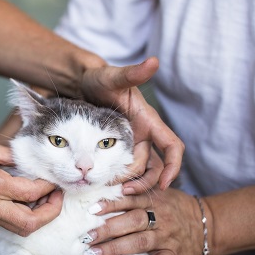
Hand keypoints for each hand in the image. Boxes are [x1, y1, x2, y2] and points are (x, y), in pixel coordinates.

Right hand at [0, 139, 62, 236]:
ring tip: (45, 199)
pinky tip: (26, 200)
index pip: (31, 191)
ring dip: (38, 217)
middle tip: (57, 196)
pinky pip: (9, 222)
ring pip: (20, 227)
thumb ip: (10, 155)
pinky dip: (23, 215)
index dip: (49, 185)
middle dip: (50, 212)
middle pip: (30, 222)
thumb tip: (31, 160)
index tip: (54, 176)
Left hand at [80, 57, 183, 189]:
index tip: (165, 184)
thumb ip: (132, 73)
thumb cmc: (100, 79)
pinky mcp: (115, 148)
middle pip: (154, 166)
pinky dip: (117, 179)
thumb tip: (153, 61)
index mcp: (149, 121)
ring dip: (130, 183)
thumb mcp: (113, 77)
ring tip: (113, 191)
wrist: (81, 84)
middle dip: (144, 181)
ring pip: (138, 172)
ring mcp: (130, 143)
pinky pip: (121, 169)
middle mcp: (143, 135)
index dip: (173, 166)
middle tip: (124, 192)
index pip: (172, 146)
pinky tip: (104, 185)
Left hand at [84, 188, 204, 254]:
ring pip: (140, 242)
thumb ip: (138, 192)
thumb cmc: (175, 207)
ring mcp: (167, 237)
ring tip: (95, 254)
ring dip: (116, 249)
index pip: (129, 201)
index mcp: (154, 201)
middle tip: (86, 237)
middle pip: (131, 222)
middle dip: (107, 230)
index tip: (92, 210)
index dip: (111, 204)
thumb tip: (107, 190)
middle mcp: (160, 218)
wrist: (208, 223)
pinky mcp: (175, 254)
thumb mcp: (160, 194)